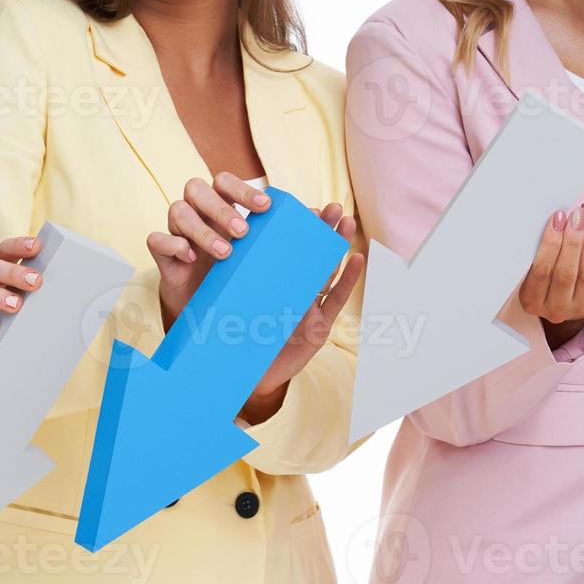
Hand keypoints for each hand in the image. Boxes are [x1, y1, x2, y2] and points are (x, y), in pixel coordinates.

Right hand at [146, 172, 272, 331]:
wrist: (209, 312)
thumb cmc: (239, 275)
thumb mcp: (262, 255)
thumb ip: (286, 233)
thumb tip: (324, 214)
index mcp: (220, 206)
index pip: (224, 182)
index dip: (243, 189)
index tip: (266, 207)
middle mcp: (196, 213)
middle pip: (197, 188)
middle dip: (221, 208)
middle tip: (244, 232)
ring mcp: (177, 232)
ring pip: (176, 210)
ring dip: (201, 228)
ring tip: (225, 253)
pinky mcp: (162, 256)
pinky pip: (156, 239)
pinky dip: (173, 244)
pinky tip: (189, 257)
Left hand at [240, 202, 363, 424]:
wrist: (240, 377)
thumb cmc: (233, 339)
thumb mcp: (231, 305)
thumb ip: (232, 283)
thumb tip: (224, 249)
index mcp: (272, 287)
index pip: (286, 253)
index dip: (298, 231)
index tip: (304, 207)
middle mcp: (294, 294)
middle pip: (312, 257)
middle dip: (324, 231)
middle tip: (334, 206)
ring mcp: (309, 310)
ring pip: (327, 274)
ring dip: (338, 248)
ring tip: (347, 222)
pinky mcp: (319, 328)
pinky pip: (335, 301)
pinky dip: (348, 281)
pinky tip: (358, 259)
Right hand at [517, 202, 583, 349]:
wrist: (570, 303)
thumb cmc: (546, 280)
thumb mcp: (532, 273)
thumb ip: (537, 254)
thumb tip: (553, 221)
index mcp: (532, 301)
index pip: (541, 271)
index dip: (549, 244)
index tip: (556, 219)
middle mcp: (556, 309)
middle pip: (565, 272)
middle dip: (571, 240)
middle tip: (575, 215)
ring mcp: (582, 305)